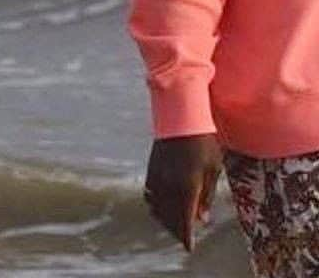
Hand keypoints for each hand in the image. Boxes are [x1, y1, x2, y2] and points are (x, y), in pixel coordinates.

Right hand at [143, 134, 221, 251]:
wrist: (180, 116)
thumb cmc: (203, 142)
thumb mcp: (213, 169)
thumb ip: (207, 196)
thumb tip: (203, 219)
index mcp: (187, 187)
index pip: (184, 221)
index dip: (185, 237)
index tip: (188, 247)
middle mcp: (169, 185)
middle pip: (169, 218)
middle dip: (176, 230)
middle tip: (184, 235)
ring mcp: (157, 177)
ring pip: (156, 208)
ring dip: (165, 219)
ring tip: (175, 221)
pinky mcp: (150, 169)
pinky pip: (149, 194)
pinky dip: (155, 204)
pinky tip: (162, 204)